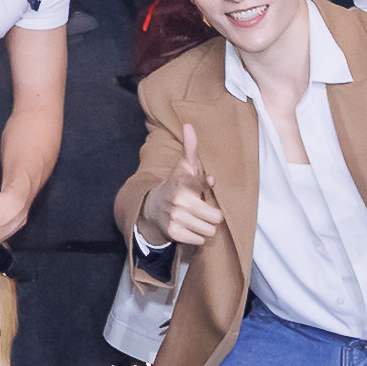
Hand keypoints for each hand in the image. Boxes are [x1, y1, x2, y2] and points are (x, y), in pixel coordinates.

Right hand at [145, 131, 225, 251]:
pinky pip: (200, 240)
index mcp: (182, 183)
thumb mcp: (182, 167)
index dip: (207, 188)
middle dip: (211, 215)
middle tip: (201, 209)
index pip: (206, 187)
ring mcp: (176, 218)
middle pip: (216, 217)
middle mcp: (179, 201)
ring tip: (195, 218)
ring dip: (205, 226)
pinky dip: (196, 236)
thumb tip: (188, 126)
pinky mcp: (173, 233)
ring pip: (209, 230)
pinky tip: (188, 227)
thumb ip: (190, 148)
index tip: (205, 185)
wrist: (151, 208)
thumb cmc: (175, 186)